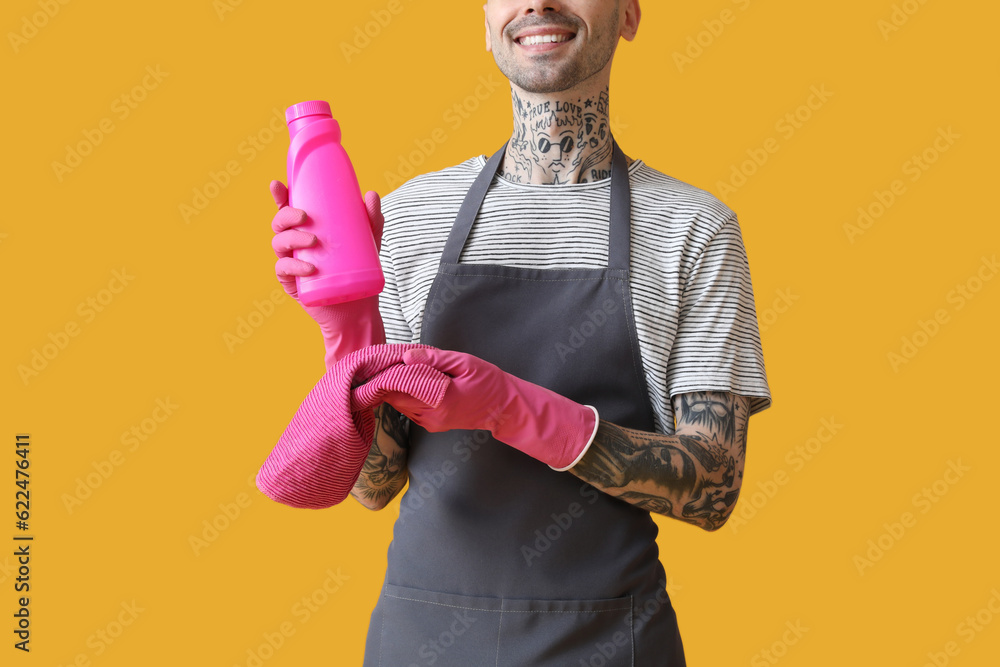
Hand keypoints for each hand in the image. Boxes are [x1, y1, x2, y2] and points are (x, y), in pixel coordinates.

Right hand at [269, 179, 385, 368]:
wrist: (358, 309)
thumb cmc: (358, 271)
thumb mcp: (368, 243)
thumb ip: (371, 219)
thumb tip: (371, 194)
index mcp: (307, 229)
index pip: (288, 209)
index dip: (279, 196)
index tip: (277, 185)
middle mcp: (295, 244)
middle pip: (279, 224)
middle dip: (286, 215)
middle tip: (305, 216)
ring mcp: (292, 263)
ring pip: (279, 244)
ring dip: (292, 239)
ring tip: (313, 241)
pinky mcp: (293, 283)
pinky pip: (283, 271)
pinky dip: (294, 267)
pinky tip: (308, 268)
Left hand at [382, 347, 599, 470]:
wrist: (503, 407)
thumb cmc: (487, 381)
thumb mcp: (464, 363)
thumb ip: (434, 359)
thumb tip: (406, 356)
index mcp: (440, 398)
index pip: (400, 386)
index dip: (384, 374)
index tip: (374, 362)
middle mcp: (431, 415)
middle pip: (395, 398)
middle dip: (384, 381)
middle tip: (375, 364)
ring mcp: (430, 423)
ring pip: (399, 405)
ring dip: (392, 390)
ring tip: (386, 371)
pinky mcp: (431, 425)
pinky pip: (408, 410)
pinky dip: (403, 397)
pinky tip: (403, 383)